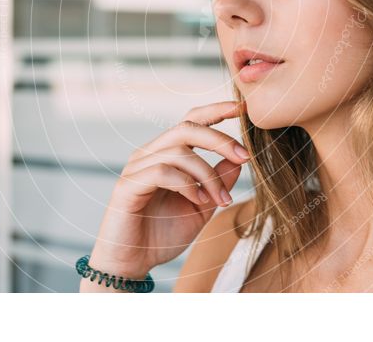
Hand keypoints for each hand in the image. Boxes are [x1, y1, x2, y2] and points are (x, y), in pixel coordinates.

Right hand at [80, 100, 248, 291]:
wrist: (133, 263)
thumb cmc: (163, 234)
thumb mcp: (201, 207)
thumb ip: (218, 183)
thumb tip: (238, 161)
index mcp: (166, 154)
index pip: (191, 121)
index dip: (215, 111)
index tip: (241, 109)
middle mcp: (150, 154)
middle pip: (187, 127)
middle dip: (219, 139)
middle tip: (244, 157)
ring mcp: (137, 167)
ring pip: (178, 151)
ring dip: (207, 174)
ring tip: (221, 199)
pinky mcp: (127, 185)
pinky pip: (162, 172)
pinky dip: (187, 184)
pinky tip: (198, 201)